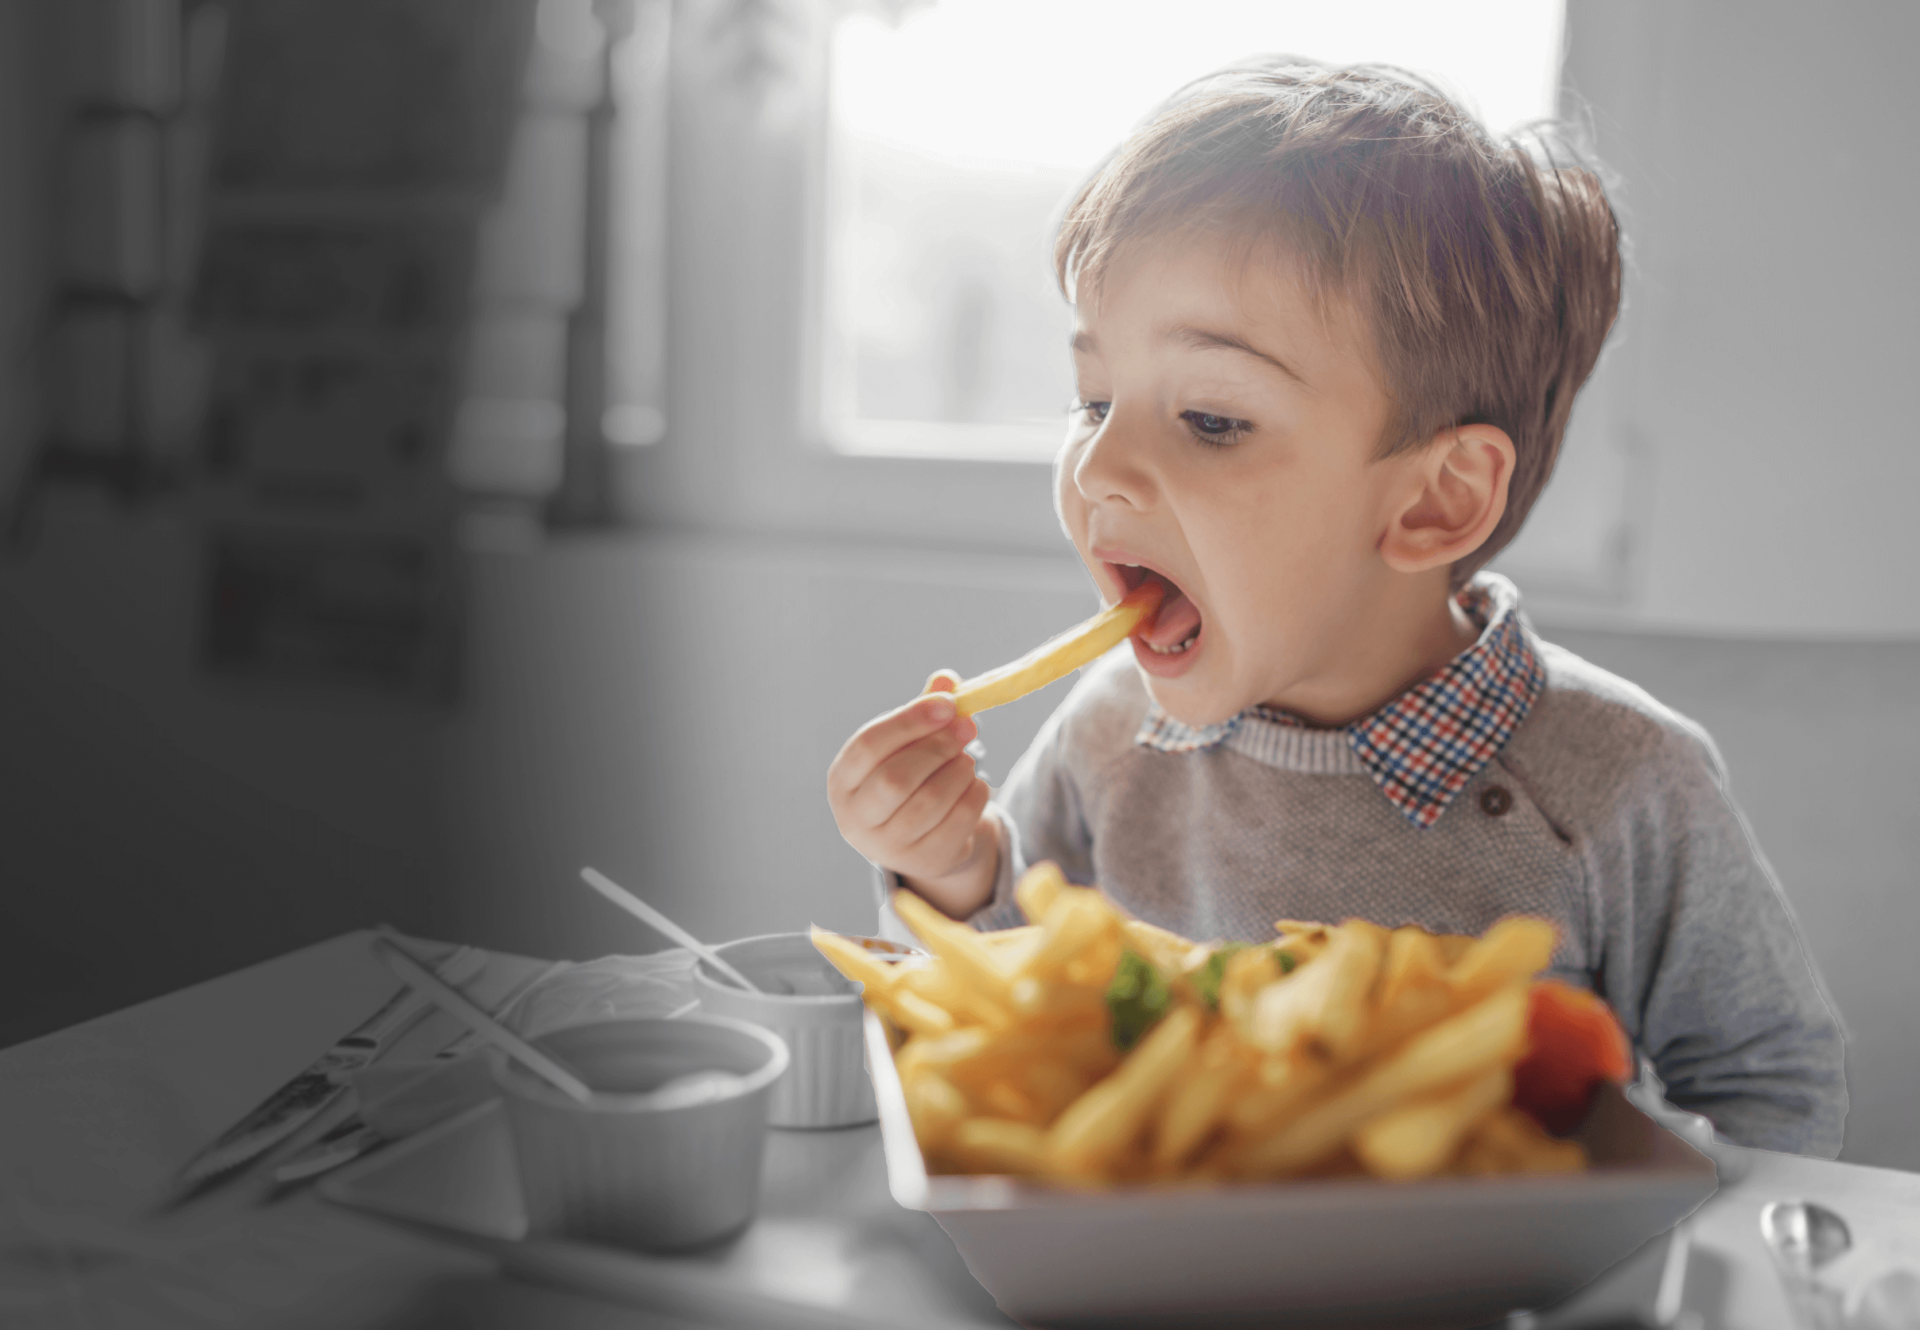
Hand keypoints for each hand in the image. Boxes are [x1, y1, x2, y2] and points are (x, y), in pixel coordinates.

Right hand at [827, 673, 998, 918]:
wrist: (920, 839)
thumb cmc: (908, 778)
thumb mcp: (907, 744)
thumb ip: (923, 711)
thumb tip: (947, 679)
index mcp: (842, 779)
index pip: (869, 745)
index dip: (910, 721)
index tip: (948, 704)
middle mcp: (855, 818)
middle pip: (896, 778)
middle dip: (938, 747)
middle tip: (967, 726)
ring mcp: (887, 846)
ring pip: (929, 802)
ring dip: (958, 771)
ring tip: (968, 758)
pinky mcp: (923, 862)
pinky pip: (956, 824)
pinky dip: (974, 795)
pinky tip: (974, 783)